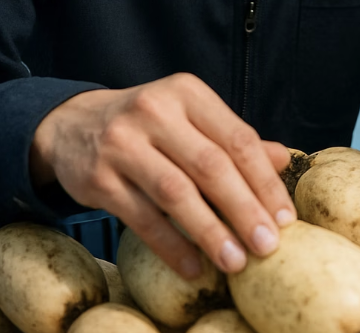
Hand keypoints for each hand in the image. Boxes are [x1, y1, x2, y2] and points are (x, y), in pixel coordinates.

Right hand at [29, 73, 295, 278]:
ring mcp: (123, 143)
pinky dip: (170, 246)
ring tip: (236, 262)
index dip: (264, 181)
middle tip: (268, 246)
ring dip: (210, 232)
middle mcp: (155, 111)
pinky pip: (142, 218)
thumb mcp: (190, 117)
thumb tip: (283, 160)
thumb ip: (233, 138)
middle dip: (244, 210)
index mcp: (187, 92)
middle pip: (210, 166)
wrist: (74, 123)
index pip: (237, 138)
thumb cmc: (149, 124)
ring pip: (176, 193)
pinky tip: (193, 266)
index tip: (285, 217)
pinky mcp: (98, 177)